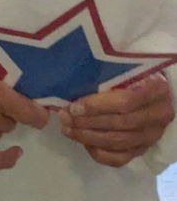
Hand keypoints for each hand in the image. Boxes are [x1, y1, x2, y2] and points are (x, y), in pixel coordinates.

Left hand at [59, 74, 174, 166]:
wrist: (150, 89)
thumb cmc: (132, 71)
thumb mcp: (125, 65)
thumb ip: (107, 71)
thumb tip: (72, 77)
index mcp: (156, 88)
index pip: (125, 101)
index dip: (97, 106)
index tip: (74, 106)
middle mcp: (159, 114)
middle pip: (120, 123)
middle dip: (88, 122)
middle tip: (65, 117)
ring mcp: (152, 135)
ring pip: (118, 142)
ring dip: (89, 137)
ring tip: (67, 129)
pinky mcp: (143, 148)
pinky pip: (120, 158)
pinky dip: (100, 153)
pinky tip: (83, 142)